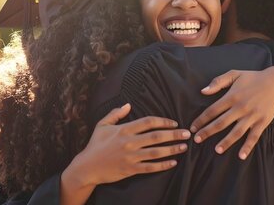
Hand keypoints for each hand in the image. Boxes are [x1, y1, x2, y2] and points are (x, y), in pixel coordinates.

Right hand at [66, 103, 189, 186]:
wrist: (86, 167)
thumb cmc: (95, 145)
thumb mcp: (102, 125)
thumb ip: (115, 114)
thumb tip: (128, 104)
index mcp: (124, 129)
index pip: (148, 122)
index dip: (163, 121)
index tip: (174, 122)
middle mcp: (129, 142)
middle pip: (156, 136)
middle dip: (173, 134)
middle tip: (187, 133)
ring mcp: (130, 156)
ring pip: (156, 152)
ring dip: (172, 149)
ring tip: (184, 147)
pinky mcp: (130, 169)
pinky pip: (150, 167)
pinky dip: (163, 165)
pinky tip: (173, 162)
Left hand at [190, 66, 273, 159]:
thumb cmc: (253, 78)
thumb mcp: (234, 74)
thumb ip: (218, 82)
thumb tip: (203, 91)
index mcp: (232, 96)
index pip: (212, 110)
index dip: (201, 120)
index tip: (193, 128)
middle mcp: (241, 107)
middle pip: (221, 123)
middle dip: (207, 132)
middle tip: (196, 140)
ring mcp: (252, 116)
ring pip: (236, 132)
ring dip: (226, 142)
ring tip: (217, 150)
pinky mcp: (262, 122)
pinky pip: (254, 136)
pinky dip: (247, 146)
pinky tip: (241, 155)